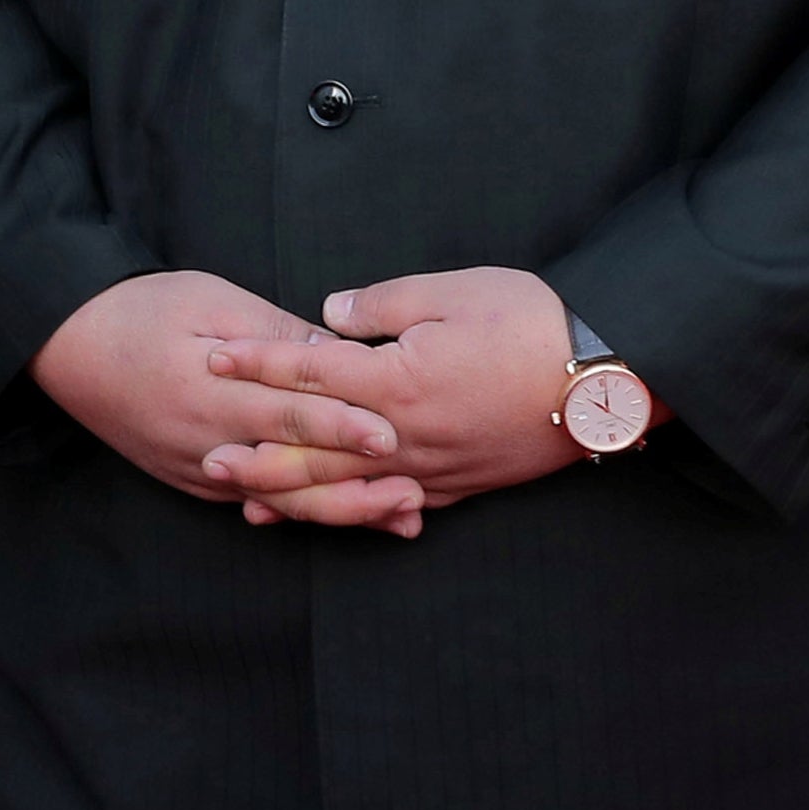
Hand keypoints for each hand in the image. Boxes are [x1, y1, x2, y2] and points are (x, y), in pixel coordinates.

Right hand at [28, 270, 420, 532]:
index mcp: (210, 395)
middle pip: (292, 476)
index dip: (342, 427)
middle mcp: (206, 445)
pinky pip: (256, 502)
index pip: (288, 416)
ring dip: (341, 509)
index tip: (393, 435)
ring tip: (400, 514)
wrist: (68, 346)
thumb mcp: (212, 303)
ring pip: (279, 500)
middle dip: (357, 489)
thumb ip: (275, 335)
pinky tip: (346, 512)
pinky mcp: (194, 481)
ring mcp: (198, 470)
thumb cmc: (144, 310)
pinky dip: (303, 509)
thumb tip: (338, 351)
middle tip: (417, 495)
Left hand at [201, 266, 612, 523]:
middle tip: (206, 457)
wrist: (603, 378)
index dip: (258, 363)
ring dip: (291, 496)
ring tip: (245, 501)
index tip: (214, 356)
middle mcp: (402, 435)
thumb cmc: (531, 323)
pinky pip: (392, 507)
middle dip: (255, 451)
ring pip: (346, 490)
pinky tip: (332, 517)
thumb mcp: (454, 292)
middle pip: (313, 449)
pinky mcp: (459, 485)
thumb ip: (384, 305)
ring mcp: (430, 468)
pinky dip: (352, 515)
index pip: (310, 371)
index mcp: (395, 381)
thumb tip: (330, 312)